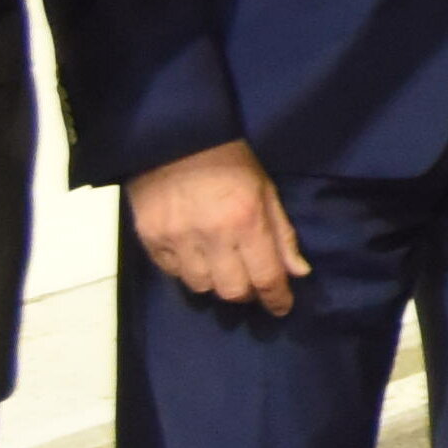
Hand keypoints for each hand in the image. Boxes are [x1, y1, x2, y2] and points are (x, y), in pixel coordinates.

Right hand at [130, 139, 306, 312]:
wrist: (175, 139)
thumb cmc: (230, 162)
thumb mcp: (266, 191)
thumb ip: (282, 234)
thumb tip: (298, 273)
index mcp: (246, 221)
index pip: (266, 277)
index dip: (276, 299)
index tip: (281, 307)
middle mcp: (211, 236)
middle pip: (231, 291)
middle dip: (247, 294)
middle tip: (252, 286)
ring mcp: (177, 240)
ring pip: (201, 287)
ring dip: (216, 283)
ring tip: (222, 267)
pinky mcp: (150, 239)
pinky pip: (173, 274)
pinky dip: (188, 272)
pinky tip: (196, 257)